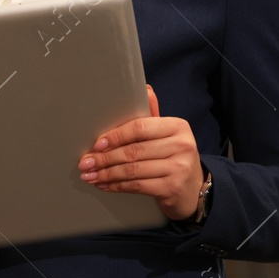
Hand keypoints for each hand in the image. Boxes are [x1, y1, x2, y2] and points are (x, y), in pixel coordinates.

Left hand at [77, 84, 204, 220]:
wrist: (193, 189)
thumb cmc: (173, 157)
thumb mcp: (166, 134)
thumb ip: (152, 115)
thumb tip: (145, 89)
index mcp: (177, 126)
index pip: (140, 127)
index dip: (115, 136)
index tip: (96, 144)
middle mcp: (181, 145)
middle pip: (133, 151)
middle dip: (104, 158)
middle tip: (85, 162)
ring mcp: (179, 168)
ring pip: (132, 170)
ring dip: (106, 173)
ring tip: (90, 175)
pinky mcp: (172, 187)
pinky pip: (137, 186)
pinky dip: (117, 185)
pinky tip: (104, 185)